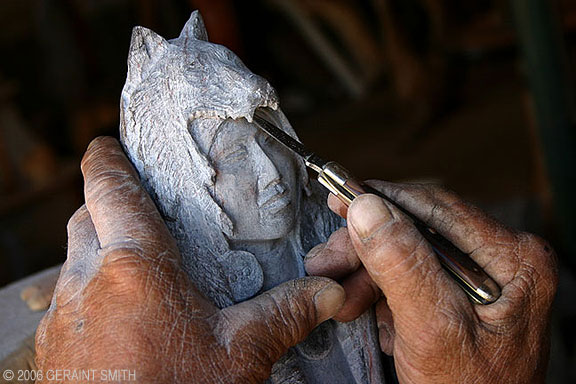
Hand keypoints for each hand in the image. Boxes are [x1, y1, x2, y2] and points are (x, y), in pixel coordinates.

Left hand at [35, 137, 344, 382]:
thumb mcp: (238, 354)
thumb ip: (282, 313)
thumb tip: (327, 292)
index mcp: (133, 268)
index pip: (109, 190)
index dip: (105, 160)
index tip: (106, 145)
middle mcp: (87, 282)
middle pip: (85, 219)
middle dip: (105, 205)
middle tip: (135, 207)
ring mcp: (64, 317)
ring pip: (72, 260)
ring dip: (96, 249)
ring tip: (132, 262)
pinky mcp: (55, 348)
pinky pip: (68, 300)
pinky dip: (89, 291)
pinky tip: (119, 314)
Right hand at [305, 181, 556, 382]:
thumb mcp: (432, 328)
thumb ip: (401, 265)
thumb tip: (367, 207)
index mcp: (514, 259)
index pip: (437, 209)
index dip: (382, 199)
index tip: (341, 194)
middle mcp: (501, 260)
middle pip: (417, 232)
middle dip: (367, 250)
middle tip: (327, 261)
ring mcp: (480, 278)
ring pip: (407, 255)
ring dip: (366, 275)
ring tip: (339, 296)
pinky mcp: (459, 296)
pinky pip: (410, 278)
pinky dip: (380, 292)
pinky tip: (364, 308)